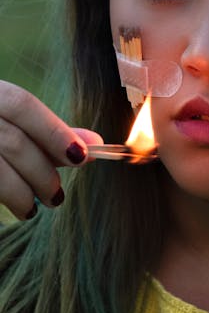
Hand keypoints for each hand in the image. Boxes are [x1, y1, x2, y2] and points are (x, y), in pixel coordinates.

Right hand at [0, 81, 102, 219]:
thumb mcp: (10, 121)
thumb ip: (48, 132)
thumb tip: (95, 142)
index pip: (21, 104)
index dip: (53, 131)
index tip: (81, 157)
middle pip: (10, 140)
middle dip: (41, 171)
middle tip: (57, 196)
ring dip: (20, 194)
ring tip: (32, 209)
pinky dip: (1, 198)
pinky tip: (15, 207)